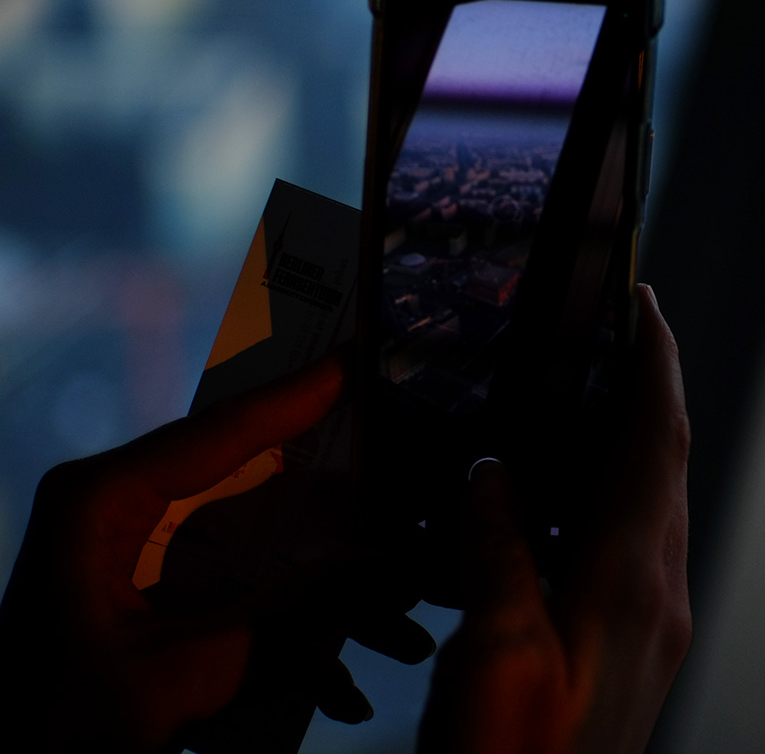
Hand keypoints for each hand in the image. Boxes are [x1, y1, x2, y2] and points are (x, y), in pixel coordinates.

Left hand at [0, 357, 432, 751]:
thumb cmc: (60, 726)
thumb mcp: (179, 677)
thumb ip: (288, 621)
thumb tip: (389, 572)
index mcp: (103, 502)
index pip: (221, 431)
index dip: (298, 395)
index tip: (357, 358)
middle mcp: (116, 505)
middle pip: (244, 470)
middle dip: (327, 484)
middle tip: (391, 441)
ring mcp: (129, 544)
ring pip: (251, 532)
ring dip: (320, 579)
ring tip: (392, 615)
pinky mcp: (144, 585)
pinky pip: (234, 581)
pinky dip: (286, 623)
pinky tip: (339, 682)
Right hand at [419, 284, 691, 752]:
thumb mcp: (492, 655)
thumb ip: (496, 553)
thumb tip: (491, 476)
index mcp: (630, 579)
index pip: (656, 440)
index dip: (654, 364)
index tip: (644, 305)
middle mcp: (658, 592)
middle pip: (666, 460)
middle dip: (650, 386)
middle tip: (615, 332)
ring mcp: (654, 622)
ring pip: (654, 499)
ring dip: (634, 438)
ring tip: (587, 396)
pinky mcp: (635, 647)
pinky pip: (635, 543)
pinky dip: (611, 495)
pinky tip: (562, 500)